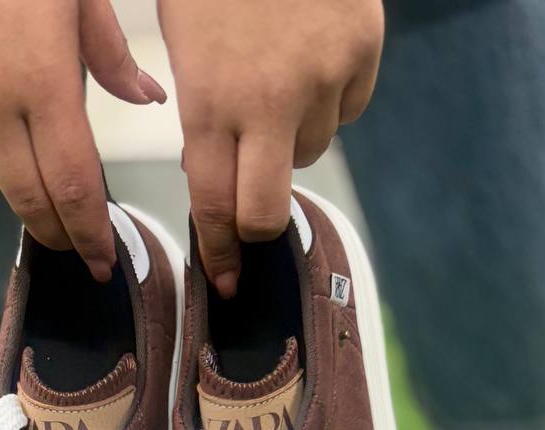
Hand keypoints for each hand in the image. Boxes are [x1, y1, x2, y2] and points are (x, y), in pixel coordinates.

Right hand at [0, 0, 166, 280]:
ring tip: (40, 184)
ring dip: (16, 188)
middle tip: (76, 247)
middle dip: (56, 231)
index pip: (73, 187)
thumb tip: (148, 101)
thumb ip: (111, 54)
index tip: (103, 263)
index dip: (90, 235)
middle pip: (27, 199)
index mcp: (41, 81)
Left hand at [158, 0, 382, 295]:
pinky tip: (310, 62)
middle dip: (252, 226)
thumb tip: (211, 177)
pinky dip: (328, 102)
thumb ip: (197, 111)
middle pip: (266, 210)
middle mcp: (270, 101)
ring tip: (273, 88)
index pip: (214, 205)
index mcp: (210, 97)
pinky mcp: (363, 54)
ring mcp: (324, 78)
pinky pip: (347, 111)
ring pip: (309, 154)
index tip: (222, 279)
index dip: (218, 250)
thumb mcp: (181, 35)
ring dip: (289, 143)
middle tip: (246, 223)